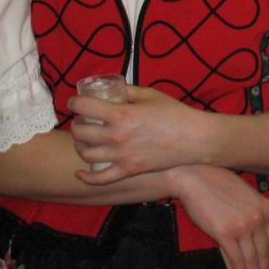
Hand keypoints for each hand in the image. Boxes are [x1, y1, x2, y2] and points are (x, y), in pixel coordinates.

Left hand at [70, 86, 211, 180]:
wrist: (194, 139)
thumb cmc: (174, 113)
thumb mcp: (150, 95)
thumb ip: (128, 92)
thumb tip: (113, 90)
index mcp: (120, 114)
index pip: (83, 107)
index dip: (74, 102)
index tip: (75, 102)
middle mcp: (116, 136)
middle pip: (80, 132)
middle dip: (76, 124)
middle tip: (82, 120)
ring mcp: (121, 156)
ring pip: (86, 153)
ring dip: (80, 145)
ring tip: (85, 140)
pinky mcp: (128, 170)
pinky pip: (100, 178)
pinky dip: (87, 177)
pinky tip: (80, 173)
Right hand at [171, 164, 268, 268]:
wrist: (195, 178)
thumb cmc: (217, 183)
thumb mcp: (245, 194)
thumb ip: (254, 212)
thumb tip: (255, 233)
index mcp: (266, 208)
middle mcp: (258, 218)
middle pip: (264, 251)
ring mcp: (243, 227)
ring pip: (252, 258)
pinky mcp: (226, 234)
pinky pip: (237, 259)